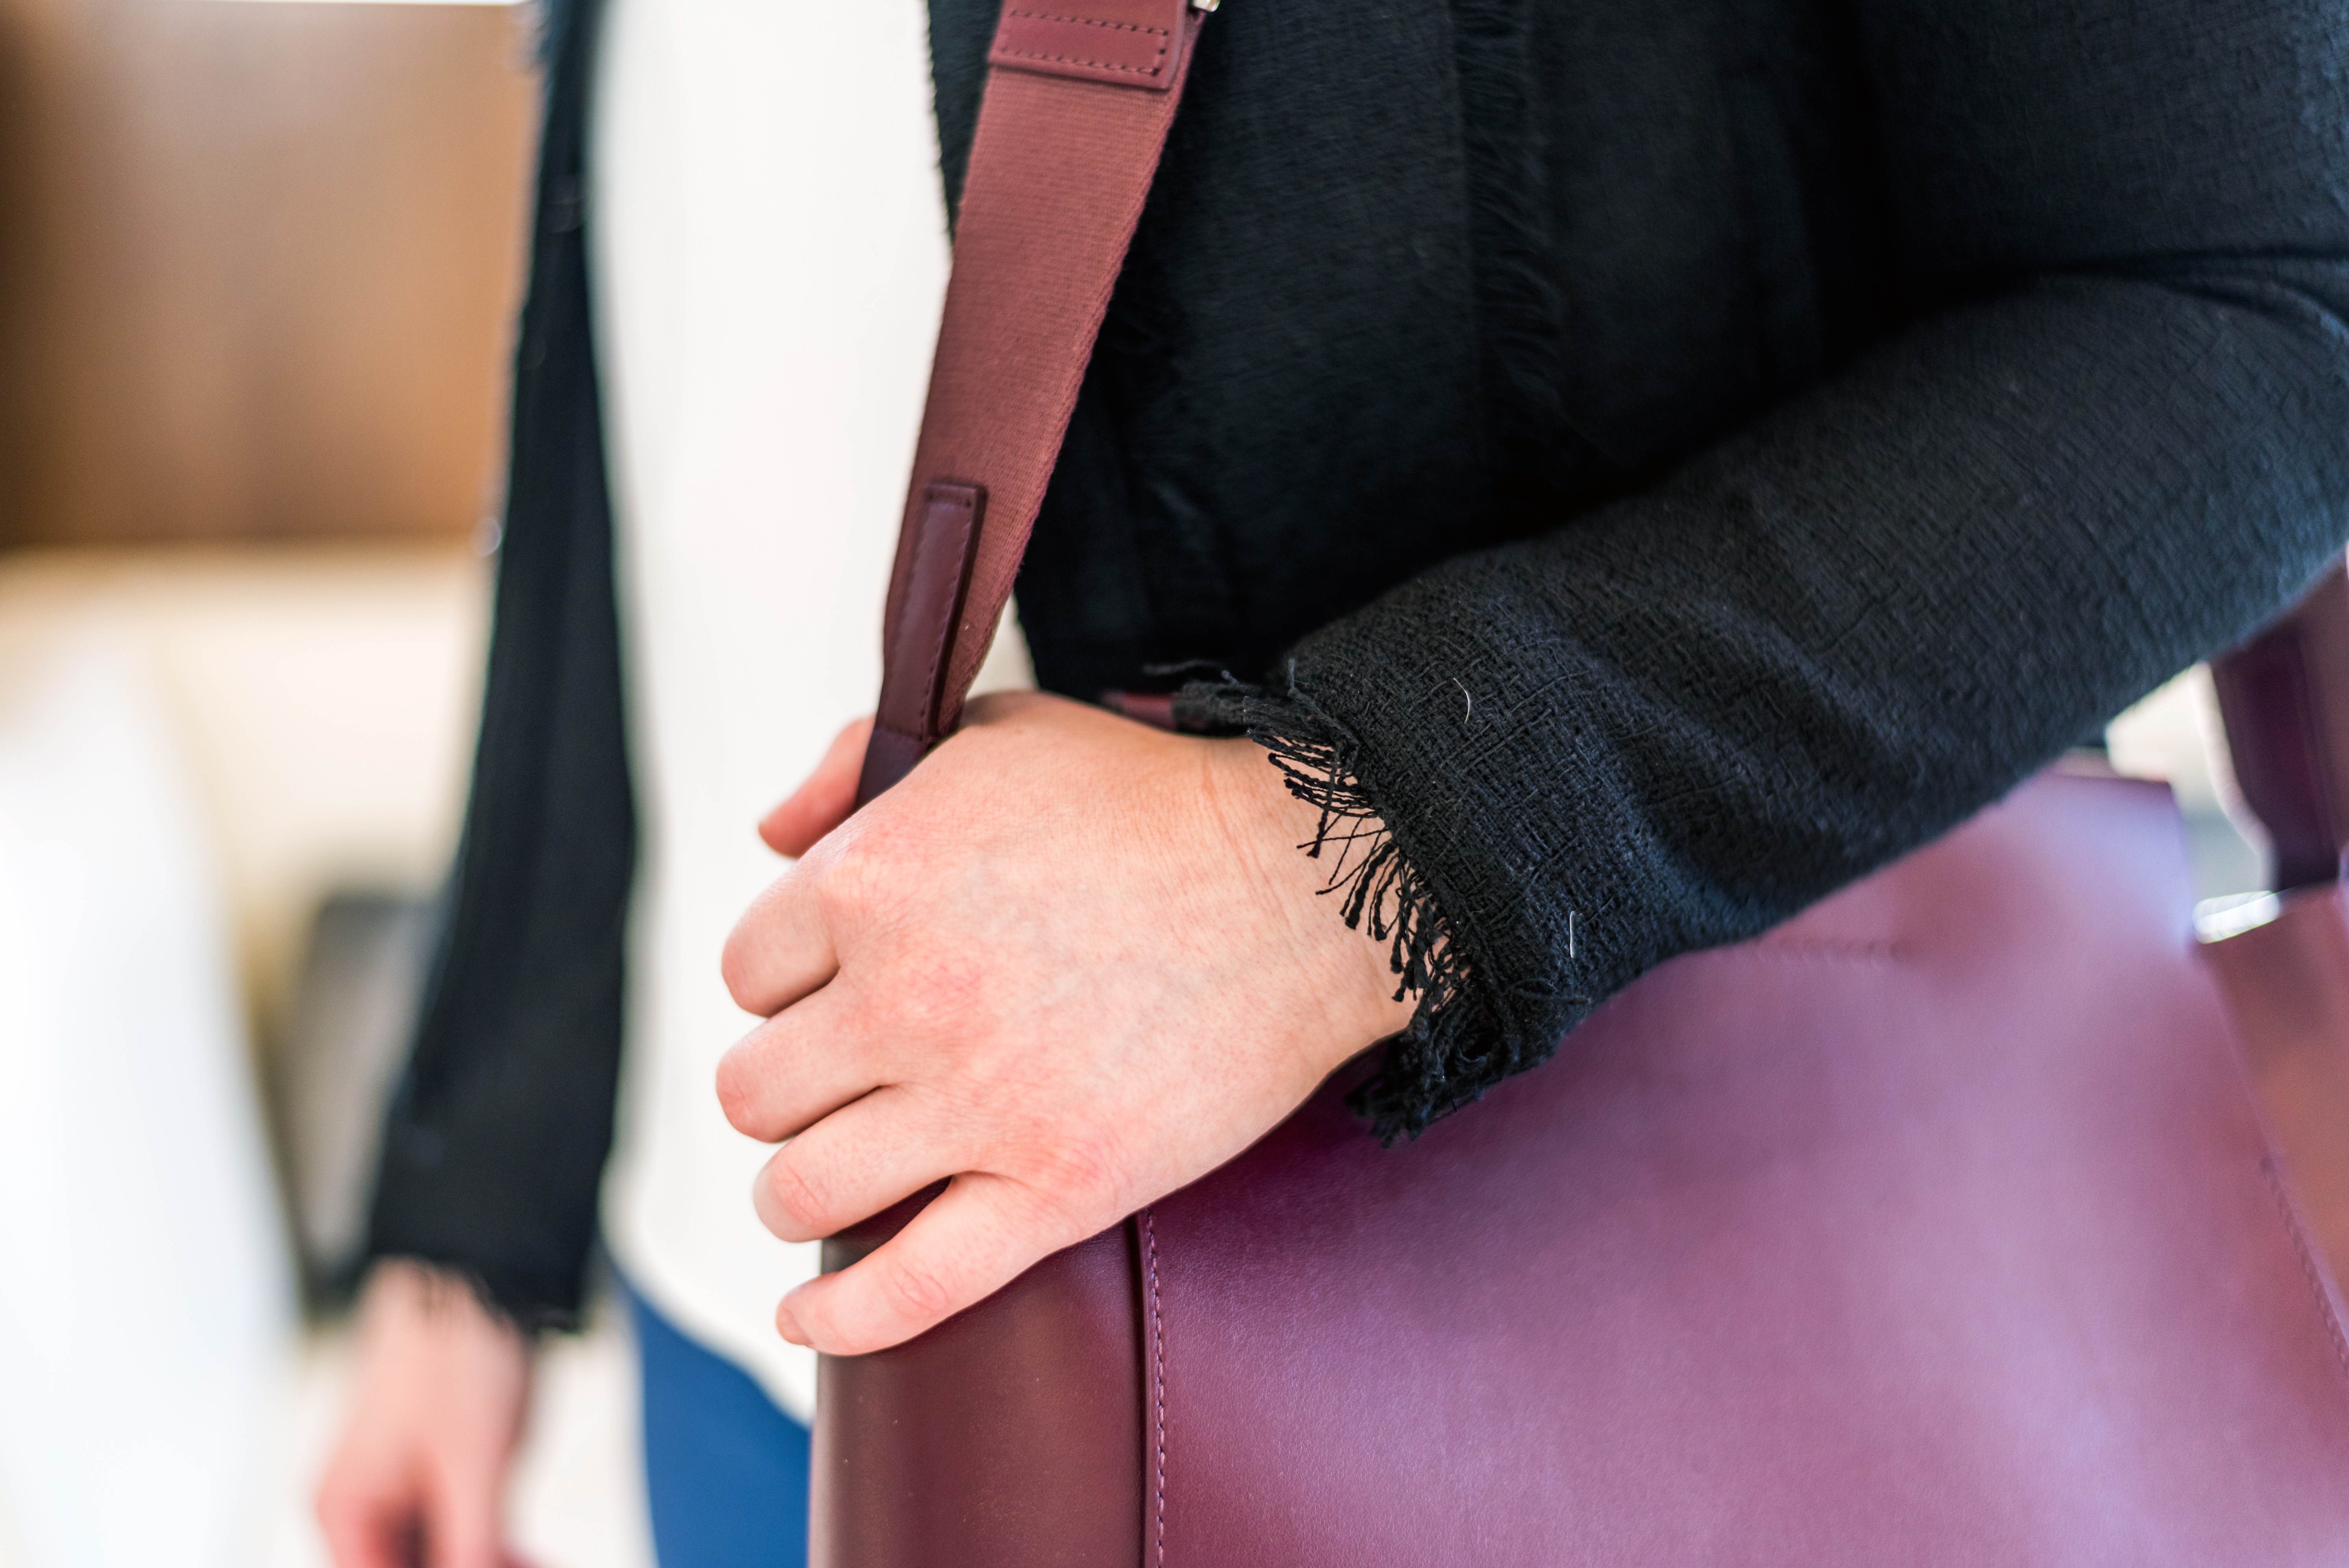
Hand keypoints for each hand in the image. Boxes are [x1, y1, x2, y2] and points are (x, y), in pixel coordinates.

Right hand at [316, 1261, 534, 1567]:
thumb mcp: (474, 1469)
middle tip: (533, 1563)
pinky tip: (525, 1546)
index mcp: (345, 1513)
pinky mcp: (428, 1467)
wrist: (475, 1272)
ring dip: (485, 1560)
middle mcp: (359, 1504)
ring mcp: (394, 1484)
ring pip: (436, 1553)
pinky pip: (452, 1525)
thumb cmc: (458, 1350)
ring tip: (533, 1555)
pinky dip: (489, 1540)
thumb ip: (471, 1550)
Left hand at [717, 691, 1413, 1355]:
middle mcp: (905, 995)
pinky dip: (839, 1317)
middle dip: (788, 1085)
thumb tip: (768, 834)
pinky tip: (807, 1316)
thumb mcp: (992, 736)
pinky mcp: (1057, 1186)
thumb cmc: (1149, 800)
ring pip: (800, 1190)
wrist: (1302, 884)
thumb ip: (853, 768)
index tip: (832, 988)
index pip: (749, 971)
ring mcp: (980, 1102)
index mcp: (874, 880)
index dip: (785, 983)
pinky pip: (909, 1287)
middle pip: (756, 1089)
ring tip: (835, 1172)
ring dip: (798, 1188)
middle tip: (843, 1078)